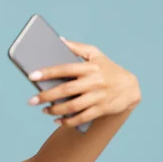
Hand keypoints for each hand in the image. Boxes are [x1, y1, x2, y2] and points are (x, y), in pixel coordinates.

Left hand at [27, 38, 141, 127]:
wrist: (130, 87)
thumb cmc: (108, 68)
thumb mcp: (96, 54)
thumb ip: (77, 48)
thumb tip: (59, 40)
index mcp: (90, 67)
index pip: (65, 68)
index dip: (48, 72)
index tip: (31, 76)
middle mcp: (94, 81)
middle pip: (66, 90)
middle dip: (46, 96)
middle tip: (31, 101)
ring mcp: (98, 96)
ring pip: (73, 106)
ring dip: (55, 110)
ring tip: (43, 111)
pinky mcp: (101, 109)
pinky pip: (82, 118)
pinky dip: (68, 121)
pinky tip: (57, 121)